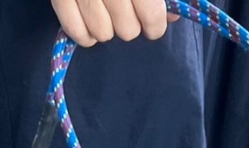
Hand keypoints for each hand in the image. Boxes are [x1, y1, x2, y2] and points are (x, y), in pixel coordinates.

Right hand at [52, 0, 174, 45]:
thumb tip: (172, 17)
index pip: (151, 14)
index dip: (155, 25)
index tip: (153, 24)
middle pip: (127, 30)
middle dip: (130, 25)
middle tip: (126, 11)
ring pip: (103, 34)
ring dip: (108, 28)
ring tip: (107, 12)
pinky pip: (76, 32)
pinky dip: (86, 34)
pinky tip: (90, 23)